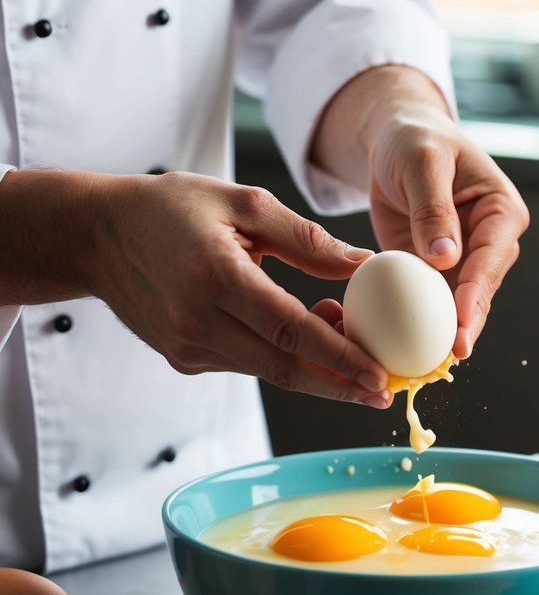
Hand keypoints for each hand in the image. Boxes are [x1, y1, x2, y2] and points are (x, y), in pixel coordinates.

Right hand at [50, 171, 391, 405]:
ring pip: (267, 370)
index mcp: (216, 275)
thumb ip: (306, 238)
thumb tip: (362, 265)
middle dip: (339, 385)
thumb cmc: (172, 208)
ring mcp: (187, 346)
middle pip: (283, 368)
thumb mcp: (244, 203)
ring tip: (350, 339)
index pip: (290, 331)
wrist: (99, 235)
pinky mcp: (182, 358)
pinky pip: (245, 364)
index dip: (340, 358)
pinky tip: (304, 334)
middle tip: (382, 391)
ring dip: (314, 366)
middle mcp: (198, 320)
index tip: (379, 376)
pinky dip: (281, 357)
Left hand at [312, 66, 529, 360]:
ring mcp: (464, 261)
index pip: (492, 255)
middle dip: (465, 323)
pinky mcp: (436, 273)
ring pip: (459, 303)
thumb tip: (445, 258)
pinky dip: (419, 322)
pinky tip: (405, 346)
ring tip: (429, 361)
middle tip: (449, 354)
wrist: (395, 142)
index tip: (461, 321)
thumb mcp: (421, 162)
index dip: (477, 291)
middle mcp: (490, 241)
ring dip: (443, 330)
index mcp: (501, 210)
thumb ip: (432, 207)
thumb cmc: (415, 141)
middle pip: (481, 289)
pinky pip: (431, 302)